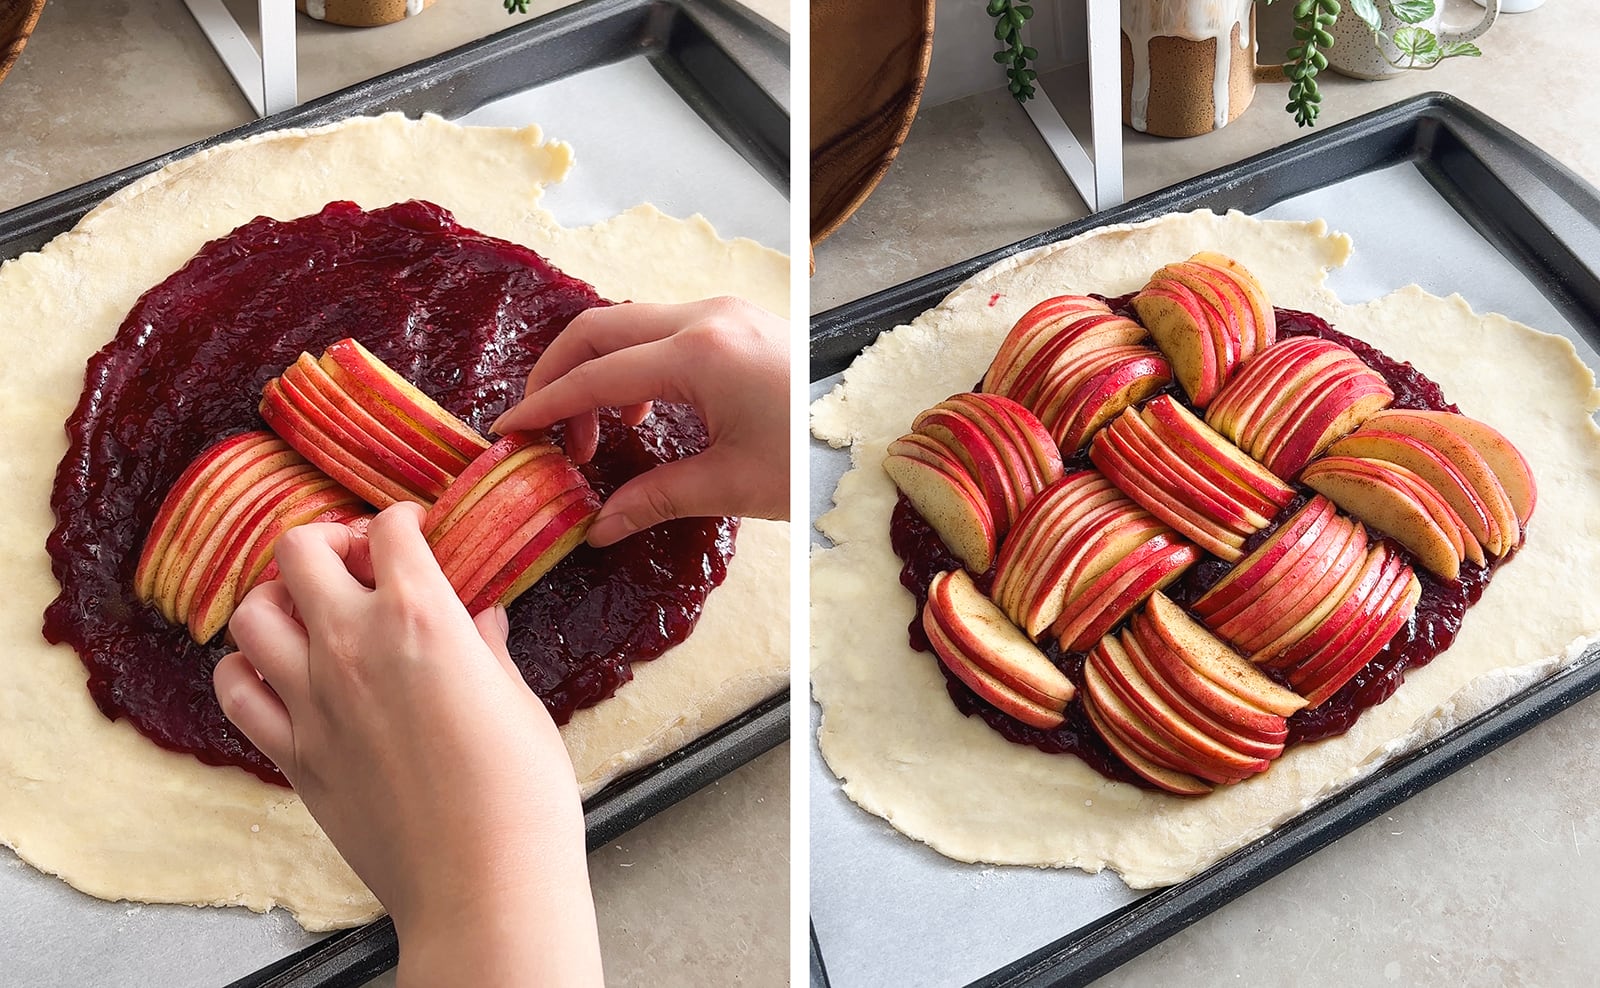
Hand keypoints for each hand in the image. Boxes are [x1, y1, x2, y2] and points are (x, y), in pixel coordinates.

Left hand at [212, 503, 601, 986]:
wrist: (482, 880)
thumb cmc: (521, 794)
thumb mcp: (518, 702)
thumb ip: (487, 649)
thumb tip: (481, 619)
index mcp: (422, 617)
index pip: (390, 530)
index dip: (404, 521)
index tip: (415, 532)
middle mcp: (352, 645)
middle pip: (300, 550)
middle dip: (328, 543)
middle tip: (357, 563)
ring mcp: (311, 700)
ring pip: (252, 612)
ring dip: (279, 600)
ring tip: (311, 615)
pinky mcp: (292, 754)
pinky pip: (236, 690)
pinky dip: (247, 671)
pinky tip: (280, 675)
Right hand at [492, 297, 789, 545]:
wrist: (875, 437)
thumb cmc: (808, 459)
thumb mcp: (730, 485)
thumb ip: (653, 498)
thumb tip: (597, 527)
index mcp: (700, 354)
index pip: (597, 375)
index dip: (545, 404)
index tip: (508, 430)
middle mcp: (706, 317)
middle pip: (598, 329)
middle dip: (558, 374)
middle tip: (540, 430)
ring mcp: (724, 313)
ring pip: (627, 325)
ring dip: (596, 372)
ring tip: (590, 438)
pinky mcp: (736, 322)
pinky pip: (661, 331)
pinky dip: (632, 366)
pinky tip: (638, 415)